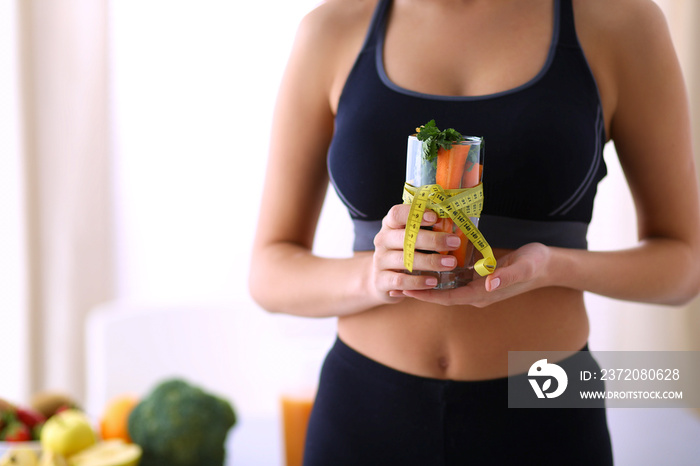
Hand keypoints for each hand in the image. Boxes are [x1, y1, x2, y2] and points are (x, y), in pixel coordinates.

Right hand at [369, 204, 464, 302]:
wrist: (383, 279)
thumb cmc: (405, 253)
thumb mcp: (412, 237)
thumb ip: (430, 228)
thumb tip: (459, 218)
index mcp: (390, 225)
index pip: (397, 214)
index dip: (415, 214)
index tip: (435, 217)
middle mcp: (382, 240)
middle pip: (405, 237)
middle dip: (433, 240)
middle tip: (455, 242)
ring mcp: (380, 260)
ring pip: (404, 260)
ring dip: (430, 261)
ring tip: (450, 264)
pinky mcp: (381, 280)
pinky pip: (400, 280)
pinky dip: (418, 282)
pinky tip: (433, 281)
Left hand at [402, 242, 552, 306]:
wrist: (548, 265)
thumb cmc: (535, 264)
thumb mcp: (523, 267)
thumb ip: (506, 276)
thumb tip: (487, 284)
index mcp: (483, 294)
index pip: (448, 298)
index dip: (426, 296)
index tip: (407, 290)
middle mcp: (477, 293)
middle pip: (442, 295)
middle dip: (419, 291)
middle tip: (395, 283)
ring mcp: (477, 286)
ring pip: (446, 287)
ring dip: (426, 282)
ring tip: (403, 274)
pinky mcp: (478, 277)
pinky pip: (454, 278)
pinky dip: (438, 273)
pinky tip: (425, 264)